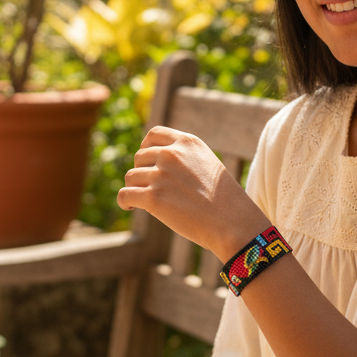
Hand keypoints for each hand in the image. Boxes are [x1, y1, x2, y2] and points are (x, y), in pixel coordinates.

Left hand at [117, 126, 268, 260]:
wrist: (233, 222)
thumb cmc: (224, 199)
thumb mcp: (208, 164)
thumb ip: (184, 158)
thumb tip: (157, 163)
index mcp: (187, 143)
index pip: (154, 134)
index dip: (146, 147)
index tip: (146, 161)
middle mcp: (172, 154)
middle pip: (139, 158)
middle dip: (141, 172)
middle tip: (150, 188)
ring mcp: (161, 175)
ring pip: (130, 177)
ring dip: (134, 188)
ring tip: (142, 201)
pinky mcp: (153, 198)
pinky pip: (124, 194)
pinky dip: (123, 201)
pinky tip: (131, 207)